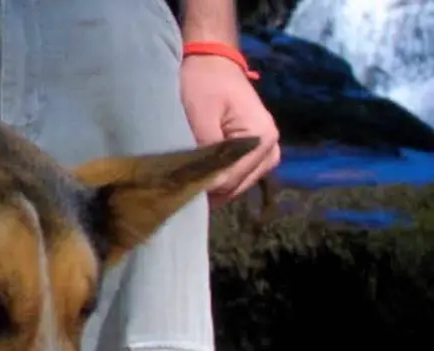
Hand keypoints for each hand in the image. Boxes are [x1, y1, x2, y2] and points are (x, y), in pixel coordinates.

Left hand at [180, 55, 280, 206]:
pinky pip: (239, 177)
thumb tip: (203, 185)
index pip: (229, 181)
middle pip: (235, 187)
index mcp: (261, 139)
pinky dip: (221, 180)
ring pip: (237, 187)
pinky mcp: (258, 153)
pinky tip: (204, 176)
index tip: (178, 186)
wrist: (213, 62)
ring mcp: (267, 152)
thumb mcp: (200, 116)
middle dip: (208, 189)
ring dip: (214, 187)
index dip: (202, 187)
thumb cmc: (204, 83)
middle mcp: (270, 148)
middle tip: (181, 185)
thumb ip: (206, 153)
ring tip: (191, 180)